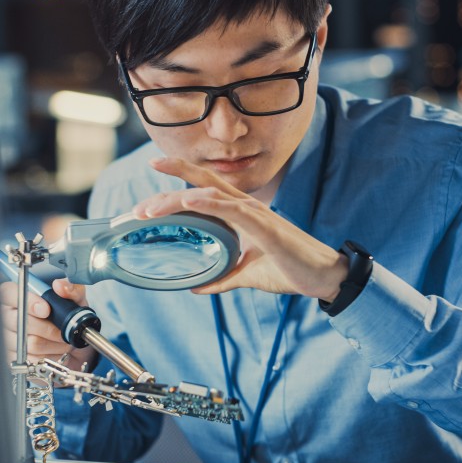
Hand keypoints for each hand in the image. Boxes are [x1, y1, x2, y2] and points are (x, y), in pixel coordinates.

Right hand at [0, 279, 96, 371]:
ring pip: (30, 342)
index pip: (11, 295)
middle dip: (49, 327)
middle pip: (21, 322)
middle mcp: (10, 315)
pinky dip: (50, 355)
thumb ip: (71, 289)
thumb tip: (60, 285)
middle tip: (63, 328)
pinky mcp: (15, 356)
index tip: (46, 309)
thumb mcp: (76, 299)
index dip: (28, 303)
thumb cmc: (69, 316)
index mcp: (19, 296)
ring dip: (54, 343)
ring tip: (64, 339)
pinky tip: (56, 349)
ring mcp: (10, 337)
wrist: (74, 341)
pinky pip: (32, 358)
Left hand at [133, 157, 348, 299]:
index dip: (178, 178)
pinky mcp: (264, 224)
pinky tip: (184, 202)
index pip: (204, 189)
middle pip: (201, 182)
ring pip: (208, 194)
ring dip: (175, 199)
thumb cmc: (289, 269)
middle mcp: (245, 206)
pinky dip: (205, 203)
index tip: (152, 176)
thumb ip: (222, 277)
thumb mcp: (247, 275)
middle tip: (137, 206)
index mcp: (241, 213)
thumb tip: (198, 286)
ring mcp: (254, 213)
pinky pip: (229, 208)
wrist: (322, 276)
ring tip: (148, 211)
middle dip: (168, 182)